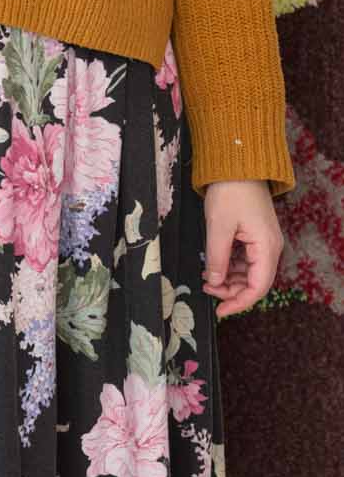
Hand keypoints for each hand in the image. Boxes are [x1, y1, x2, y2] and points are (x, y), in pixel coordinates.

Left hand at [202, 178, 283, 318]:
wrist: (238, 165)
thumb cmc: (230, 192)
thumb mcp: (218, 227)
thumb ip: (217, 257)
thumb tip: (215, 282)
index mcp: (266, 247)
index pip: (258, 287)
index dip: (239, 302)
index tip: (220, 311)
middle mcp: (270, 247)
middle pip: (254, 282)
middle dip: (230, 291)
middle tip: (206, 290)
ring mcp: (263, 242)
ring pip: (248, 272)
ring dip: (228, 279)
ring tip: (206, 278)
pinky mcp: (255, 236)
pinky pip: (245, 260)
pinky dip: (229, 266)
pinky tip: (213, 266)